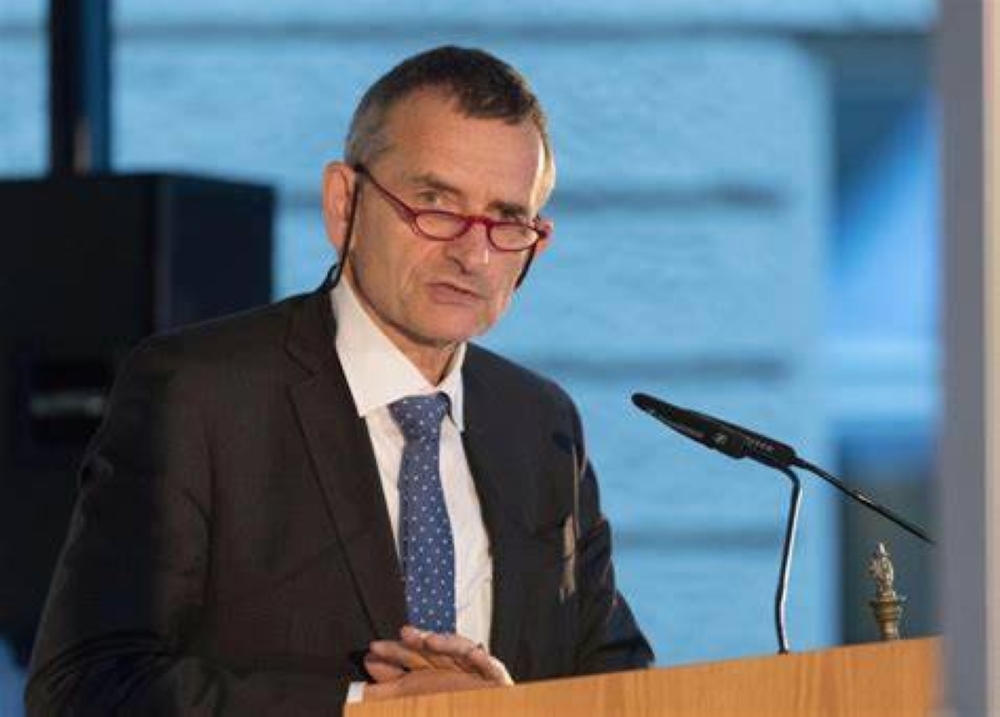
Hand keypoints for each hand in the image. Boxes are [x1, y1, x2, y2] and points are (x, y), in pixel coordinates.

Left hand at [363, 625, 512, 700]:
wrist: (488, 716)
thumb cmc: (449, 712)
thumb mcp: (409, 707)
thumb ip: (386, 699)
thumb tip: (359, 691)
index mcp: (430, 679)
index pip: (411, 659)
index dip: (393, 653)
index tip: (372, 651)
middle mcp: (451, 673)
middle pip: (432, 652)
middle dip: (413, 644)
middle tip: (398, 637)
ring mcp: (475, 676)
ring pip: (461, 652)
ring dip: (447, 644)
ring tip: (430, 641)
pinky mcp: (497, 683)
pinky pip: (492, 667)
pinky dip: (483, 659)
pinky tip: (475, 653)